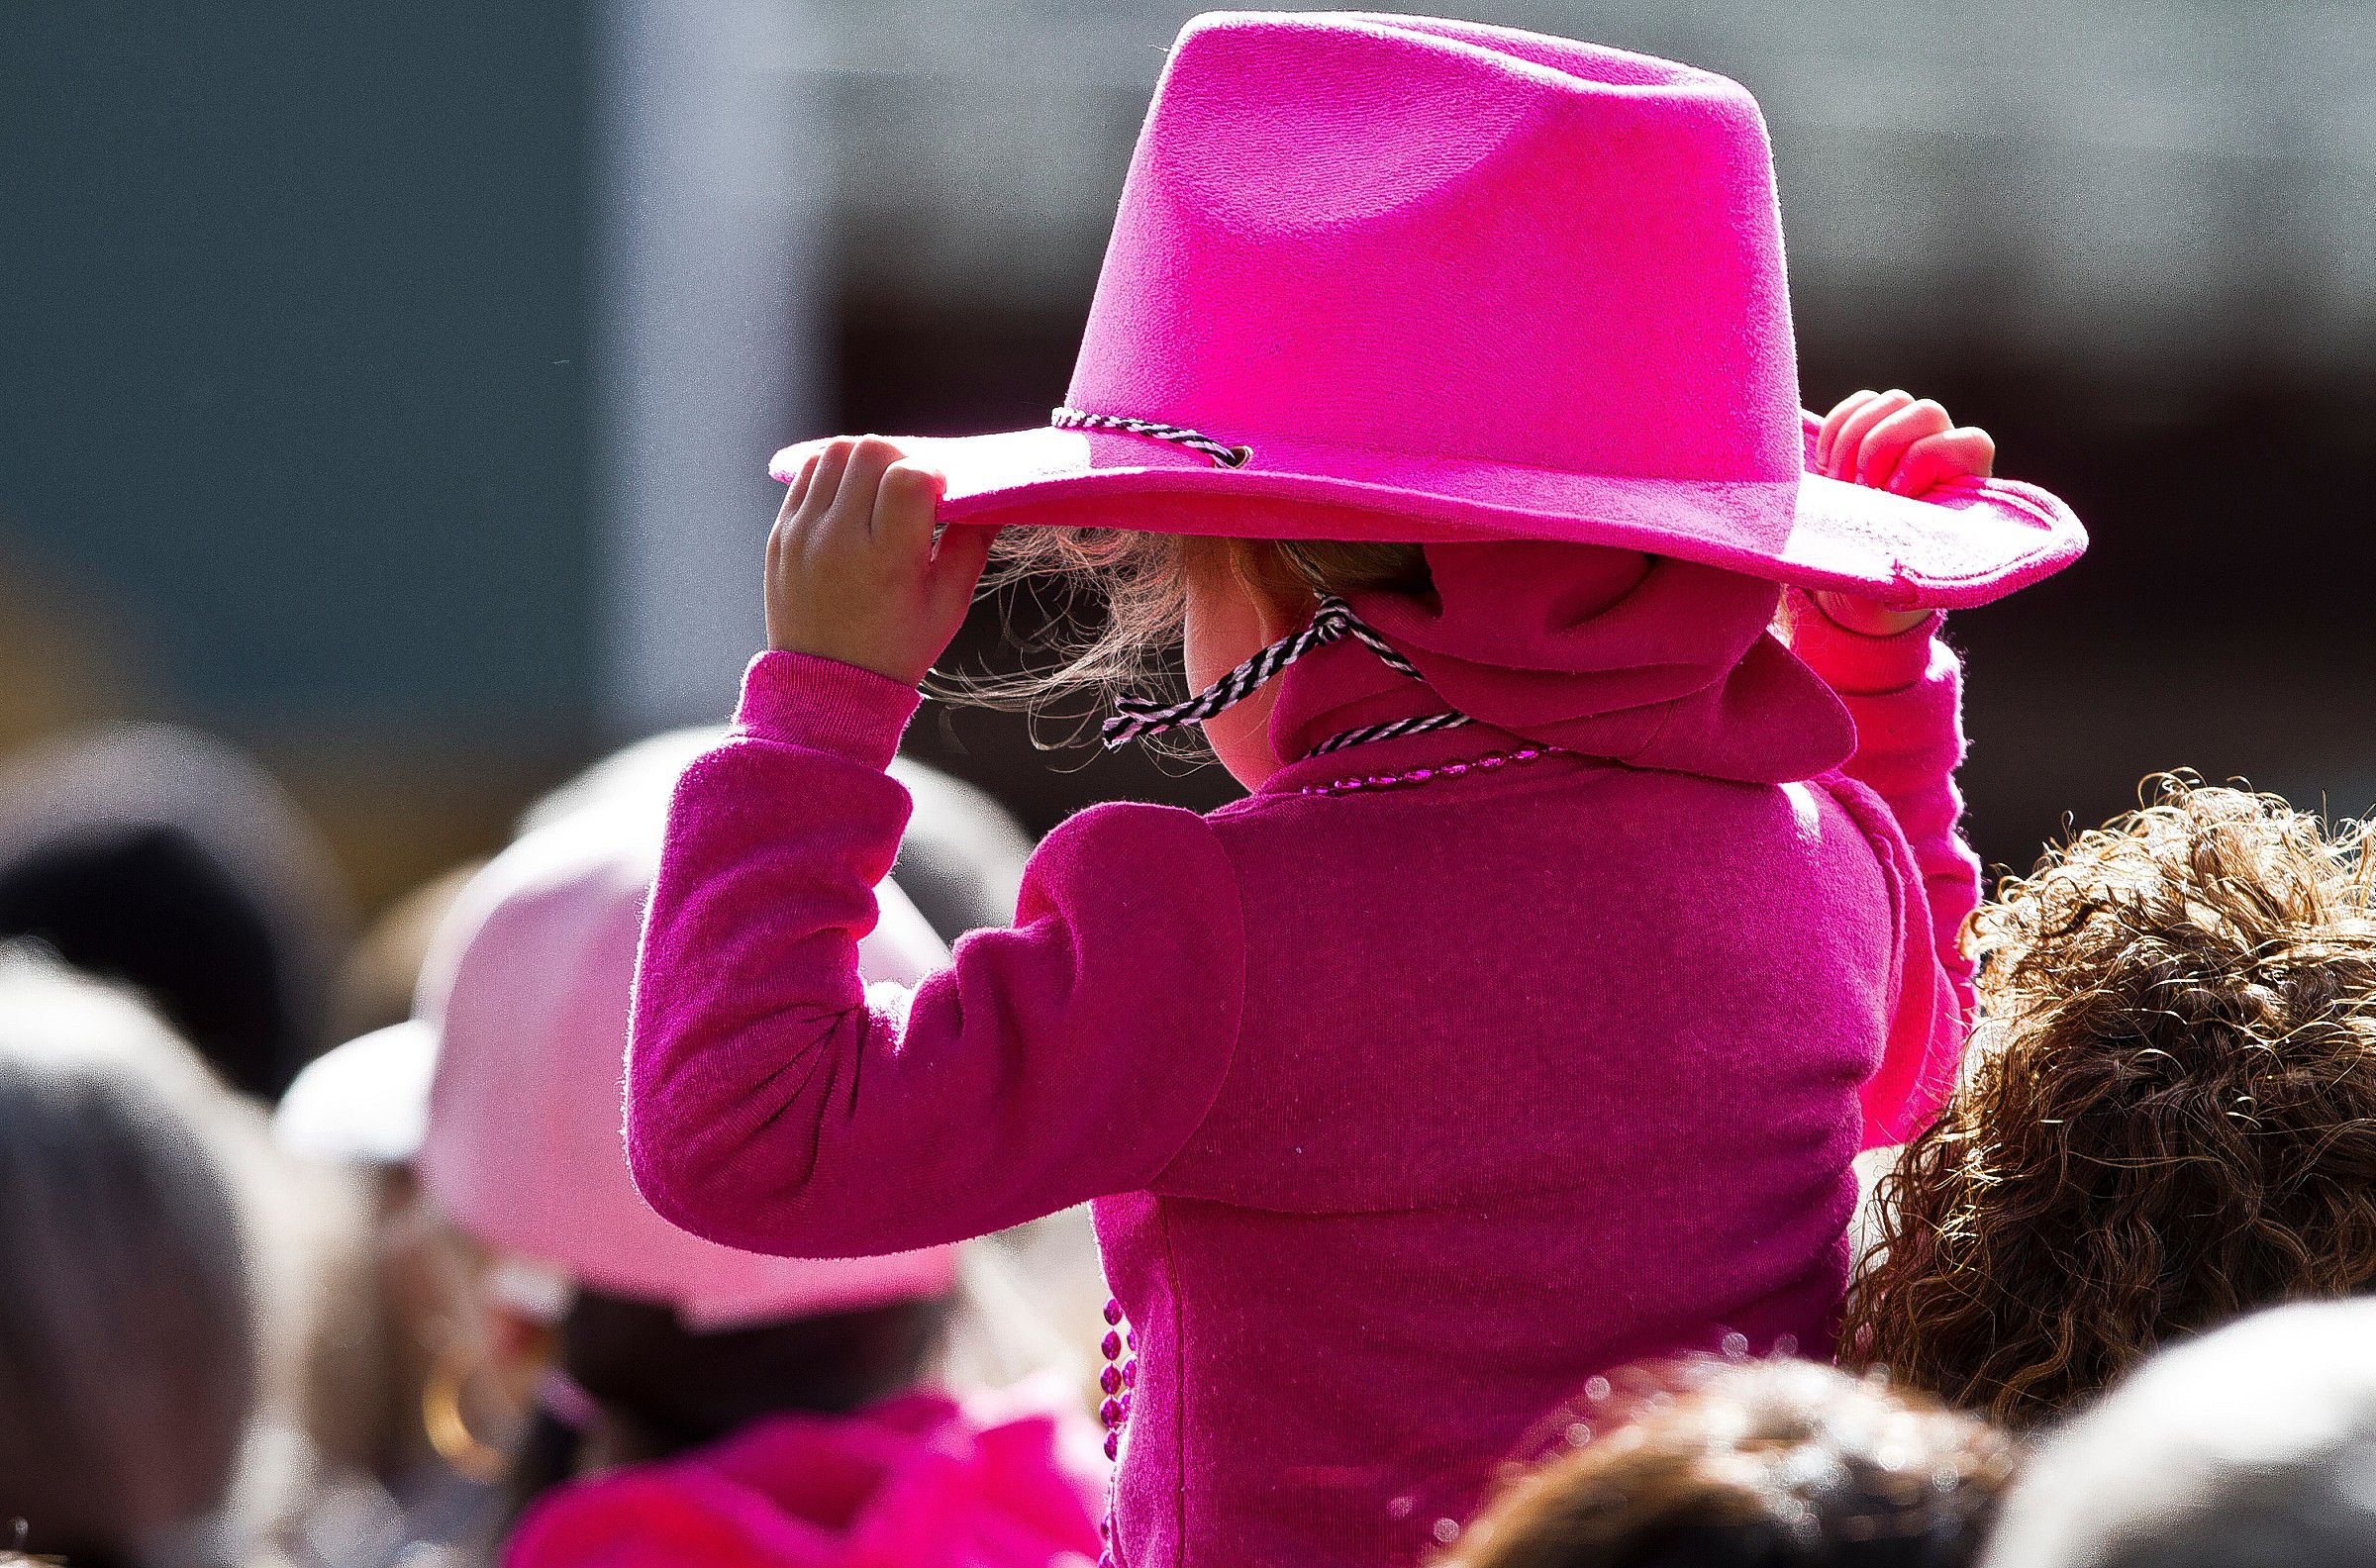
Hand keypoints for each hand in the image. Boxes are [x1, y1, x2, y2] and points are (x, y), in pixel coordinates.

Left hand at [765, 436, 994, 684]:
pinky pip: (807, 475)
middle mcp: (838, 539)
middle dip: (901, 460)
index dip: (933, 476)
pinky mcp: (781, 533)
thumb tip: (991, 501)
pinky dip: (835, 474)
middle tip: (912, 492)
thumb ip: (971, 547)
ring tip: (880, 493)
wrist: (826, 685)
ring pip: (836, 452)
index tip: (940, 498)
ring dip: (866, 461)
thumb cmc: (895, 649)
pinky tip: (853, 500)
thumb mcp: (947, 605)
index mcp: (886, 559)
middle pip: (871, 451)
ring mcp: (803, 532)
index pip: (910, 476)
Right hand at [1809, 390, 1995, 635]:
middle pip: (1926, 411)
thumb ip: (1911, 561)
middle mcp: (1943, 453)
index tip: (1894, 498)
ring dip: (1854, 439)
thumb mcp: (1902, 584)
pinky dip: (1836, 429)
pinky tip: (1827, 468)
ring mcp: (1908, 437)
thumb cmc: (1889, 588)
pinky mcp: (1872, 430)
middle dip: (1881, 447)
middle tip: (1859, 490)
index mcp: (1966, 487)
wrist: (1861, 585)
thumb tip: (1899, 538)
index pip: (1968, 442)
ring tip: (1839, 482)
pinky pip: (1859, 404)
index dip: (1924, 461)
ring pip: (1892, 401)